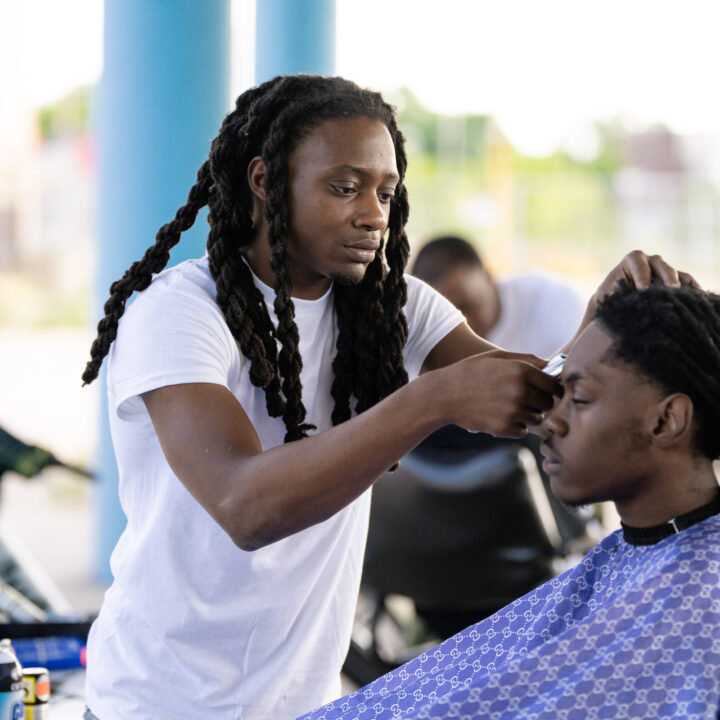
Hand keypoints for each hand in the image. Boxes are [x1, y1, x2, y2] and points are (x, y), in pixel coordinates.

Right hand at [437, 350, 559, 438]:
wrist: (444, 394)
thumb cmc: (471, 372)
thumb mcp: (497, 358)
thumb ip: (527, 359)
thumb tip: (552, 365)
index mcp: (521, 370)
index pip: (554, 384)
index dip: (550, 388)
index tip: (544, 390)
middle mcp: (520, 390)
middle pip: (548, 403)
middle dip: (539, 402)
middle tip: (522, 400)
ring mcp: (512, 411)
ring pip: (537, 418)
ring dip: (528, 415)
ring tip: (509, 408)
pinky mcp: (503, 428)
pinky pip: (522, 431)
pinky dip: (515, 427)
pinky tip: (500, 417)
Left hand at [591, 249, 699, 303]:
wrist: (615, 306)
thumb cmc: (608, 299)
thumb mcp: (607, 296)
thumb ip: (615, 295)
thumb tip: (626, 299)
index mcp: (632, 260)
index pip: (638, 263)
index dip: (642, 275)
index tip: (644, 290)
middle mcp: (651, 262)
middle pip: (661, 266)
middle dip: (667, 277)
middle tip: (672, 290)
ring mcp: (665, 271)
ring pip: (676, 274)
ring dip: (682, 284)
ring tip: (686, 297)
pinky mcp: (676, 282)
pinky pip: (687, 283)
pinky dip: (691, 290)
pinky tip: (697, 299)